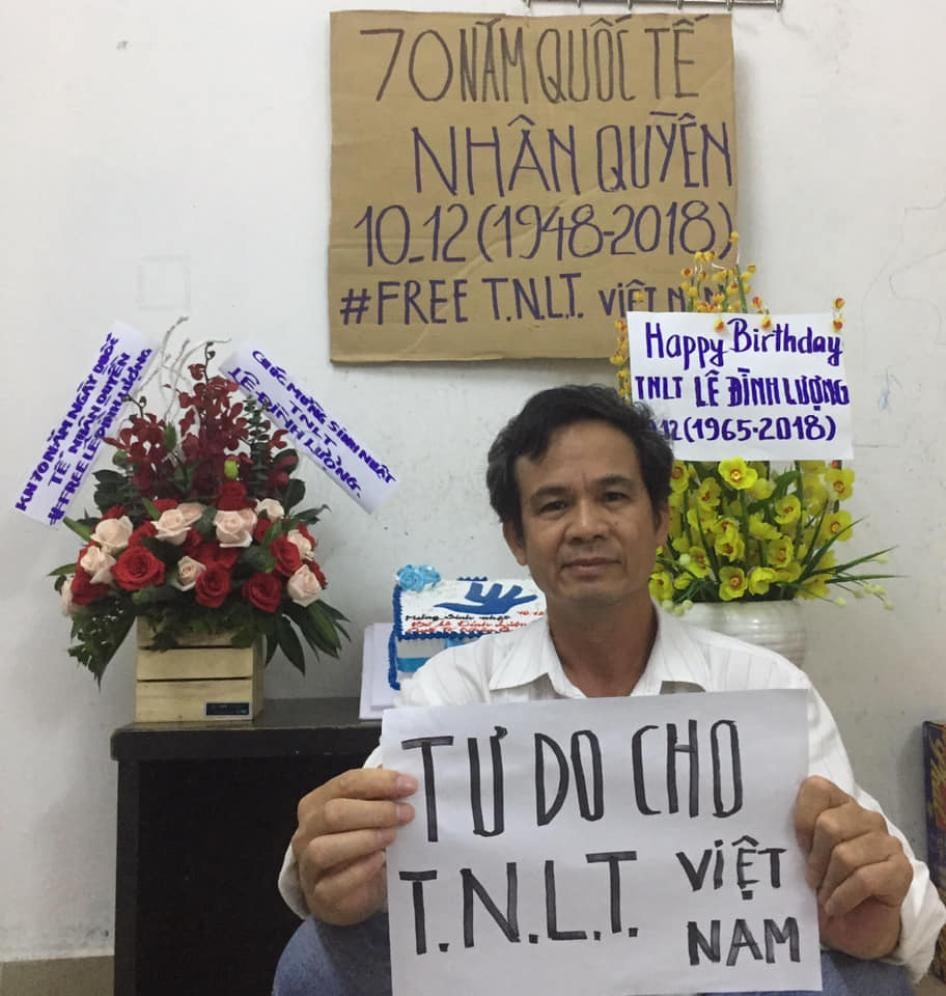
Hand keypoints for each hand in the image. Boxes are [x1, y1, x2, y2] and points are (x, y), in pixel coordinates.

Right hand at [292, 767, 416, 924]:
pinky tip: (381, 860)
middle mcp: (306, 832)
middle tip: (406, 814)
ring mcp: (308, 865)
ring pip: (324, 848)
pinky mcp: (320, 895)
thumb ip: (379, 796)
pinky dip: (360, 870)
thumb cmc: (360, 845)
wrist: (350, 893)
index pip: (345, 784)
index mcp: (316, 803)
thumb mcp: (368, 816)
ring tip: (393, 836)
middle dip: (375, 811)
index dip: (379, 782)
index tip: (409, 785)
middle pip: (333, 813)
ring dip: (364, 839)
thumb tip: (403, 778)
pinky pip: (334, 884)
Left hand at [794, 775, 911, 959]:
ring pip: (846, 855)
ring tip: (824, 895)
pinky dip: (843, 897)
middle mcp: (866, 816)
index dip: (801, 819)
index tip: (798, 847)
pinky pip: (865, 879)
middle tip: (811, 880)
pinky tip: (836, 906)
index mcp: (838, 803)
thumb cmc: (821, 886)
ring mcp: (887, 841)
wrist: (852, 928)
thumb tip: (762, 824)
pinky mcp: (901, 869)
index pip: (816, 787)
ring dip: (828, 882)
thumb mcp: (799, 857)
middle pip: (829, 825)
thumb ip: (789, 835)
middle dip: (814, 859)